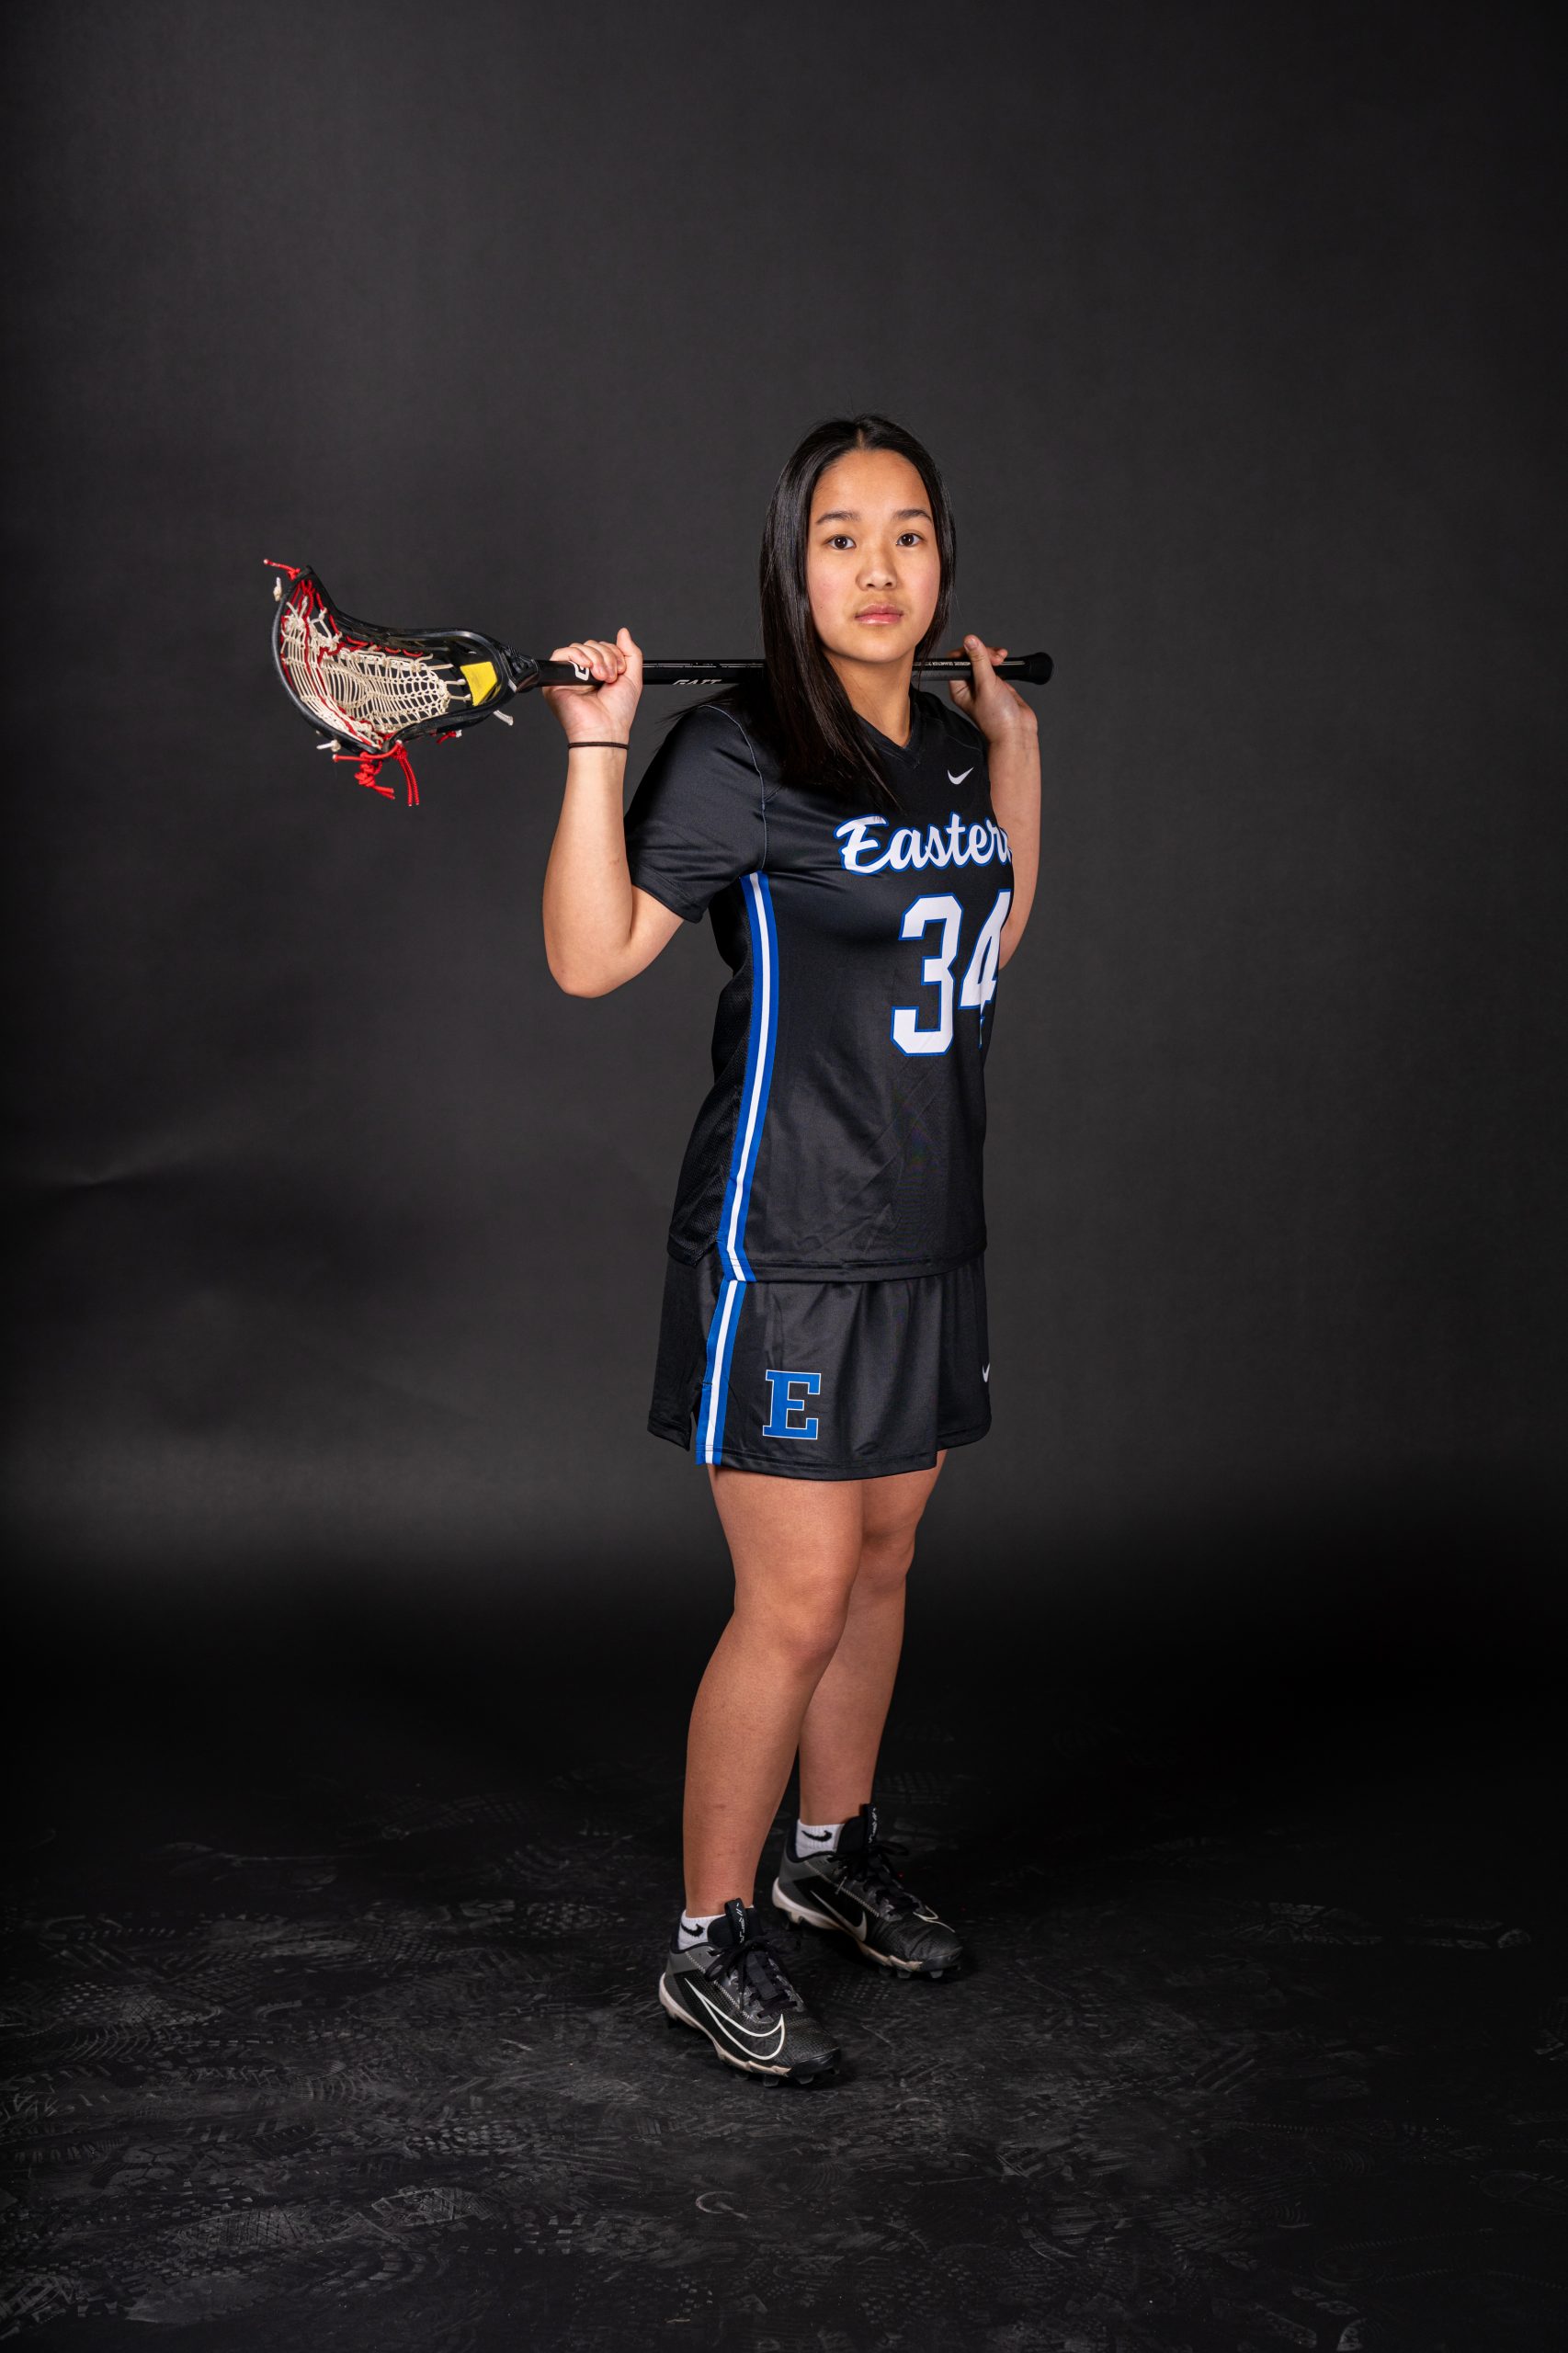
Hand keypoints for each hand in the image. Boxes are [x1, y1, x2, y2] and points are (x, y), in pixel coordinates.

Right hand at [541, 627, 642, 743]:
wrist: (606, 729)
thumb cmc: (618, 712)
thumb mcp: (633, 677)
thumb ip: (631, 652)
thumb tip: (623, 632)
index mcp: (600, 671)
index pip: (603, 646)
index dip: (613, 653)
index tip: (619, 671)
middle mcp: (584, 672)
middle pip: (592, 645)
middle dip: (606, 657)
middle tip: (610, 677)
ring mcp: (570, 675)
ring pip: (579, 648)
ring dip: (595, 659)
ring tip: (600, 678)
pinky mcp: (555, 680)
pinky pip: (561, 654)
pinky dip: (576, 656)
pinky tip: (587, 669)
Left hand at [946, 634, 1036, 744]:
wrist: (1017, 731)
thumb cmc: (997, 718)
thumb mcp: (986, 684)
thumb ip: (979, 660)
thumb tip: (970, 640)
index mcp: (959, 688)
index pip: (956, 660)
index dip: (967, 652)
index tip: (980, 651)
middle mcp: (969, 685)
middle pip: (971, 657)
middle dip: (984, 652)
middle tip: (995, 659)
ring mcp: (983, 684)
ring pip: (984, 659)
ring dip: (993, 655)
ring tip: (1002, 660)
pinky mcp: (997, 683)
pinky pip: (995, 665)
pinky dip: (1001, 661)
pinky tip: (1006, 663)